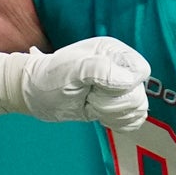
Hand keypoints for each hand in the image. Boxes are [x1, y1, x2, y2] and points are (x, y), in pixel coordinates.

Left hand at [23, 38, 149, 130]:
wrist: (33, 95)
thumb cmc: (48, 78)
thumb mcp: (71, 70)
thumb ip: (101, 70)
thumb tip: (129, 82)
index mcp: (114, 51)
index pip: (141, 71)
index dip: (123, 85)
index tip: (97, 86)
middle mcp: (121, 68)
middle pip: (139, 95)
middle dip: (111, 103)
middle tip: (88, 95)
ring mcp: (120, 88)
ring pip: (138, 110)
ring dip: (111, 114)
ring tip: (90, 103)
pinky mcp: (117, 106)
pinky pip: (134, 120)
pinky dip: (116, 123)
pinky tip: (97, 114)